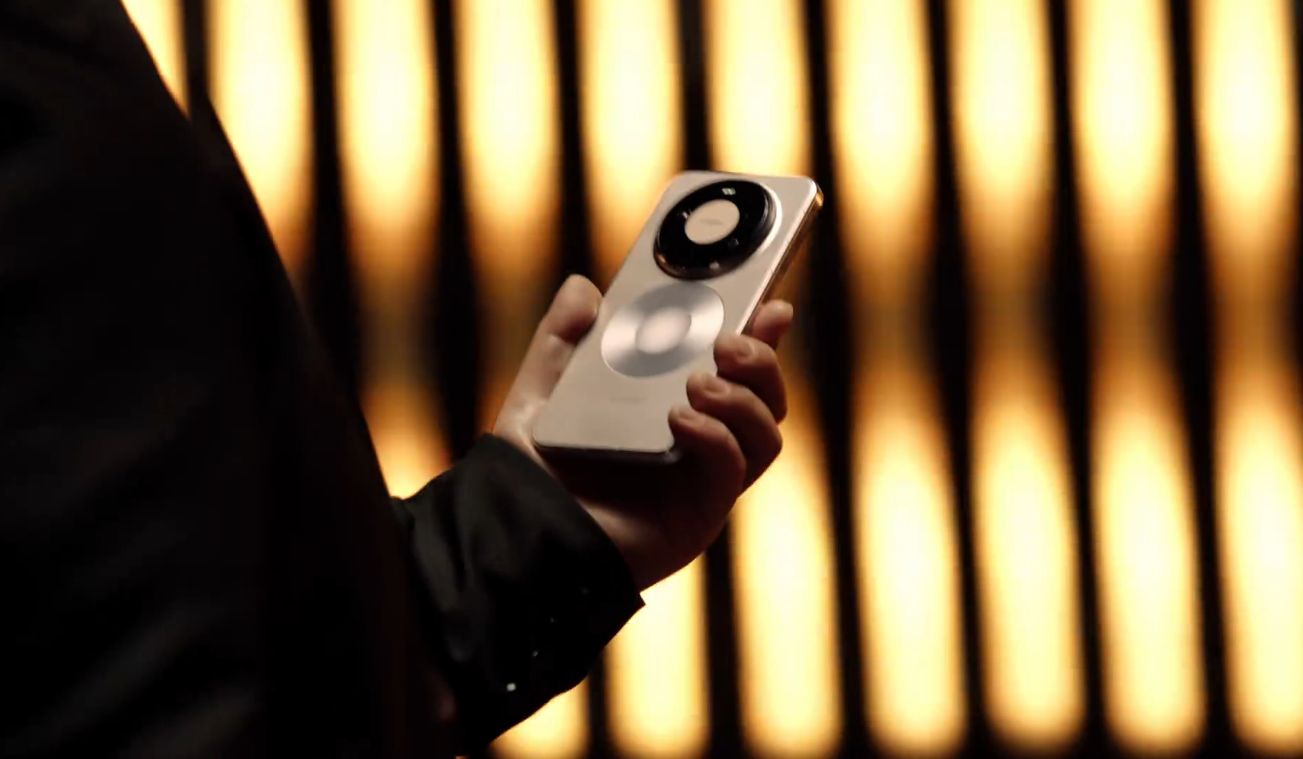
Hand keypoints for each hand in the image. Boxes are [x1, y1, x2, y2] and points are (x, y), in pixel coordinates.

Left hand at [493, 275, 794, 590]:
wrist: (520, 530)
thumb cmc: (532, 468)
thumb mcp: (542, 391)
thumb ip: (561, 339)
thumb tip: (582, 287)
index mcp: (672, 404)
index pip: (733, 365)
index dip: (760, 333)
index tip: (770, 303)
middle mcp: (700, 440)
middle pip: (766, 395)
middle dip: (762, 359)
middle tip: (729, 341)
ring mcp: (704, 477)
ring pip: (766, 432)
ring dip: (745, 398)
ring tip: (700, 383)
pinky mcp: (701, 511)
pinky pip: (735, 467)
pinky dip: (717, 436)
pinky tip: (680, 421)